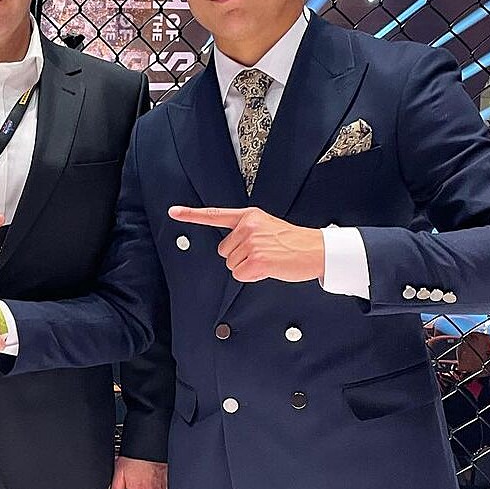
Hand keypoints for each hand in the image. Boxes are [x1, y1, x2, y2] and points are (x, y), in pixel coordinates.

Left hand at [168, 205, 324, 282]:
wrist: (315, 250)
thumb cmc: (293, 242)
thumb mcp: (267, 227)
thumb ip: (246, 231)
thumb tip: (230, 248)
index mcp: (249, 216)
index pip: (215, 214)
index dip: (192, 215)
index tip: (173, 212)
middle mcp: (248, 226)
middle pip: (223, 252)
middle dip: (239, 257)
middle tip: (262, 253)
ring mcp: (252, 243)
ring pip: (231, 265)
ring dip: (247, 267)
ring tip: (268, 259)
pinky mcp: (257, 260)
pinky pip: (240, 275)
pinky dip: (252, 276)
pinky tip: (267, 268)